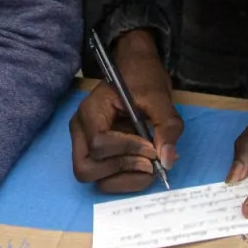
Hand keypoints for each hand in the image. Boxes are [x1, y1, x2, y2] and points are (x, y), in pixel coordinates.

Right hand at [70, 30, 182, 192]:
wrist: (135, 68)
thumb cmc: (143, 78)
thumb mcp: (160, 97)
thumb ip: (167, 126)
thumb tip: (167, 160)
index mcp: (91, 110)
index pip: (99, 144)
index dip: (127, 151)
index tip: (152, 147)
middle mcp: (80, 130)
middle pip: (86, 169)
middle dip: (121, 170)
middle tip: (150, 162)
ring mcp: (83, 143)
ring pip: (92, 178)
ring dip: (123, 179)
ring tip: (148, 166)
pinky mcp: (94, 152)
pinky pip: (102, 177)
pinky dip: (124, 179)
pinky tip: (142, 165)